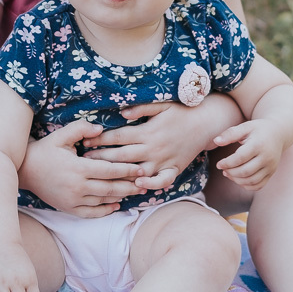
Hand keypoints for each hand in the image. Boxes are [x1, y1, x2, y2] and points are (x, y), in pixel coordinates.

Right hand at [19, 118, 175, 217]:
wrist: (25, 170)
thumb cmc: (46, 150)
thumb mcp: (62, 135)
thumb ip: (82, 129)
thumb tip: (101, 129)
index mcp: (78, 168)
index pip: (109, 170)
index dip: (127, 170)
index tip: (142, 169)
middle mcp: (77, 186)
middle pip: (110, 188)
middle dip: (130, 186)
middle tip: (145, 183)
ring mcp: (72, 200)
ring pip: (103, 201)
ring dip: (120, 197)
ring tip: (135, 192)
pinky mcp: (68, 208)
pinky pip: (90, 213)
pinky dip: (105, 210)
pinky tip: (116, 205)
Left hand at [86, 95, 242, 189]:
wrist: (207, 123)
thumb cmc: (182, 111)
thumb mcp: (162, 104)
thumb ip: (141, 107)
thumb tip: (122, 113)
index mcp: (148, 131)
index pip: (118, 137)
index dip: (100, 139)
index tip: (86, 141)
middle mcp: (154, 148)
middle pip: (122, 156)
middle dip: (101, 158)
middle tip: (85, 161)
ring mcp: (163, 161)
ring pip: (137, 172)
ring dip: (119, 175)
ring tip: (102, 177)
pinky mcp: (173, 169)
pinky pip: (160, 182)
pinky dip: (149, 186)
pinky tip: (137, 187)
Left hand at [212, 118, 285, 189]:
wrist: (278, 133)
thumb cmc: (258, 129)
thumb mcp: (245, 126)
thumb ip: (230, 133)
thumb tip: (216, 141)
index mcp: (259, 144)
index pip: (240, 158)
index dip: (227, 163)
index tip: (218, 164)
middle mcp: (267, 157)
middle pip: (246, 171)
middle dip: (231, 172)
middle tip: (223, 169)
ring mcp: (271, 167)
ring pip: (252, 180)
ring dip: (237, 180)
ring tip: (228, 174)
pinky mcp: (272, 173)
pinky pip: (259, 185)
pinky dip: (247, 185)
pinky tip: (239, 179)